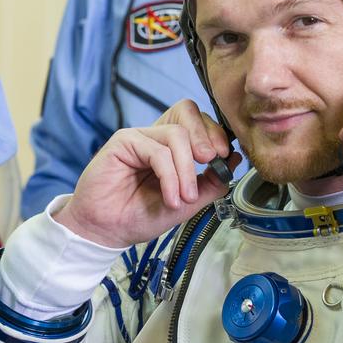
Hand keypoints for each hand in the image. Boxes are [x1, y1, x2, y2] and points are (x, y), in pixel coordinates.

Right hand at [54, 100, 238, 248]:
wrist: (108, 232)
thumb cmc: (138, 216)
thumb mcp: (186, 203)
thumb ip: (210, 182)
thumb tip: (234, 159)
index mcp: (170, 146)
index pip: (197, 121)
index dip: (215, 133)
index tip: (224, 157)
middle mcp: (155, 137)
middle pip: (187, 111)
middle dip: (206, 135)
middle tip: (211, 161)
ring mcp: (139, 137)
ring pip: (176, 135)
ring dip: (186, 170)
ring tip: (184, 197)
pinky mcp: (123, 143)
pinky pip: (157, 151)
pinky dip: (169, 177)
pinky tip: (170, 197)